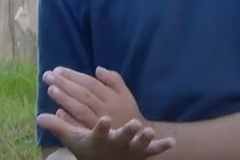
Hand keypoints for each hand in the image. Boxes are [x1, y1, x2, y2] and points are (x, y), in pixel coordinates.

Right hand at [36, 114, 173, 159]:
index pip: (99, 133)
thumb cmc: (89, 148)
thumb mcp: (74, 140)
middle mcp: (116, 144)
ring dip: (145, 139)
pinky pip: (153, 151)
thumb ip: (60, 126)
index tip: (105, 120)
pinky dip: (161, 147)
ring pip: (139, 144)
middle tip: (136, 125)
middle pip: (122, 138)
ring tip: (151, 131)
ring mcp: (131, 149)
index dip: (102, 128)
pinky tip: (172, 142)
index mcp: (99, 139)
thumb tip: (39, 116)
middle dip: (129, 132)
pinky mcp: (143, 152)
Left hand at [43, 66, 144, 129]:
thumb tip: (98, 69)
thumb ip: (115, 80)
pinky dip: (69, 119)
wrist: (134, 137)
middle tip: (48, 76)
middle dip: (65, 84)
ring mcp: (98, 123)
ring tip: (50, 89)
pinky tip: (57, 113)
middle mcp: (105, 108)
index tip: (58, 70)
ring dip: (65, 99)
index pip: (90, 83)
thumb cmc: (127, 112)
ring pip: (80, 109)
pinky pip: (80, 126)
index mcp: (113, 97)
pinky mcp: (93, 135)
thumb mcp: (126, 94)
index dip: (74, 76)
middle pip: (83, 94)